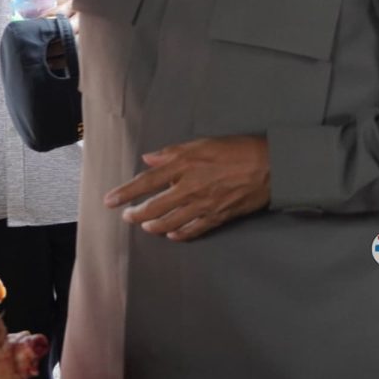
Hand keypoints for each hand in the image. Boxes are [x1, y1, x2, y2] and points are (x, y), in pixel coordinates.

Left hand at [103, 135, 269, 240]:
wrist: (270, 166)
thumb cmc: (237, 149)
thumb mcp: (202, 143)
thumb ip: (172, 152)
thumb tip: (148, 159)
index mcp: (183, 165)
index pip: (146, 181)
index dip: (125, 192)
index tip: (109, 201)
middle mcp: (190, 187)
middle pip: (153, 207)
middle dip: (135, 214)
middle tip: (127, 216)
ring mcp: (203, 205)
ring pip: (169, 223)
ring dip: (152, 226)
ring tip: (145, 226)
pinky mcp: (216, 217)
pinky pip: (191, 231)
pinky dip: (177, 234)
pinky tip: (170, 234)